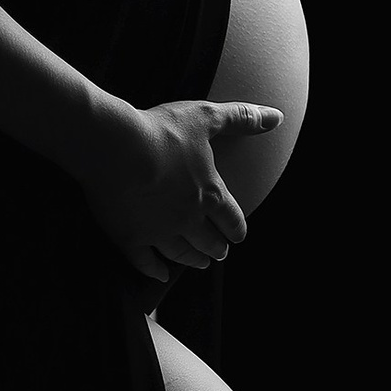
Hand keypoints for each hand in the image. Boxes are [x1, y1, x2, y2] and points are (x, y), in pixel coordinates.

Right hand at [76, 99, 285, 287]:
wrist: (114, 145)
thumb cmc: (161, 130)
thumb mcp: (207, 117)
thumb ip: (242, 118)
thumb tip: (276, 117)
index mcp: (209, 194)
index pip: (232, 220)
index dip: (237, 229)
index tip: (238, 236)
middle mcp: (188, 219)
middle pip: (209, 242)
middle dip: (217, 249)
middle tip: (220, 253)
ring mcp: (158, 232)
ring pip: (181, 254)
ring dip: (193, 260)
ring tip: (198, 262)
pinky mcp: (129, 237)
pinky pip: (144, 262)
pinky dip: (154, 270)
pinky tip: (160, 274)